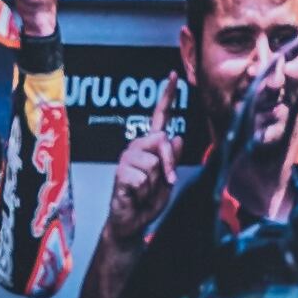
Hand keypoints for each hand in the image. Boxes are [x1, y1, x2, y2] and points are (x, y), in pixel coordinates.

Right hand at [105, 107, 179, 248]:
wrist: (132, 222)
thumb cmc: (148, 200)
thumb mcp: (168, 180)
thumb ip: (172, 160)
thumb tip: (177, 137)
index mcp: (150, 145)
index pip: (160, 117)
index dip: (167, 96)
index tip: (173, 75)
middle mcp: (137, 147)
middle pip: (161, 140)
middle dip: (168, 164)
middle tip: (163, 182)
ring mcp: (126, 158)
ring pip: (154, 163)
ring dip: (155, 183)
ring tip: (145, 191)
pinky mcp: (120, 173)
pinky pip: (143, 179)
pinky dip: (144, 192)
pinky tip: (135, 195)